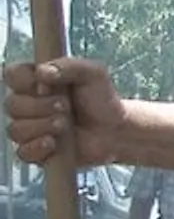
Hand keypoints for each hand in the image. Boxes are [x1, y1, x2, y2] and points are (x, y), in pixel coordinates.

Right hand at [4, 59, 129, 167]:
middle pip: (12, 105)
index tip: (46, 84)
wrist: (116, 129)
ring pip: (16, 129)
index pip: (12, 76)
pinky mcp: (36, 151)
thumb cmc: (101, 99)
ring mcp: (30, 129)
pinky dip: (38, 146)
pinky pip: (23, 152)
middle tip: (65, 106)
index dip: (24, 81)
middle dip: (40, 106)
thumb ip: (67, 66)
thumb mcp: (92, 73)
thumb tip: (42, 72)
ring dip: (42, 126)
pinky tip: (54, 142)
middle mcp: (28, 105)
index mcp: (36, 82)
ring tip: (65, 124)